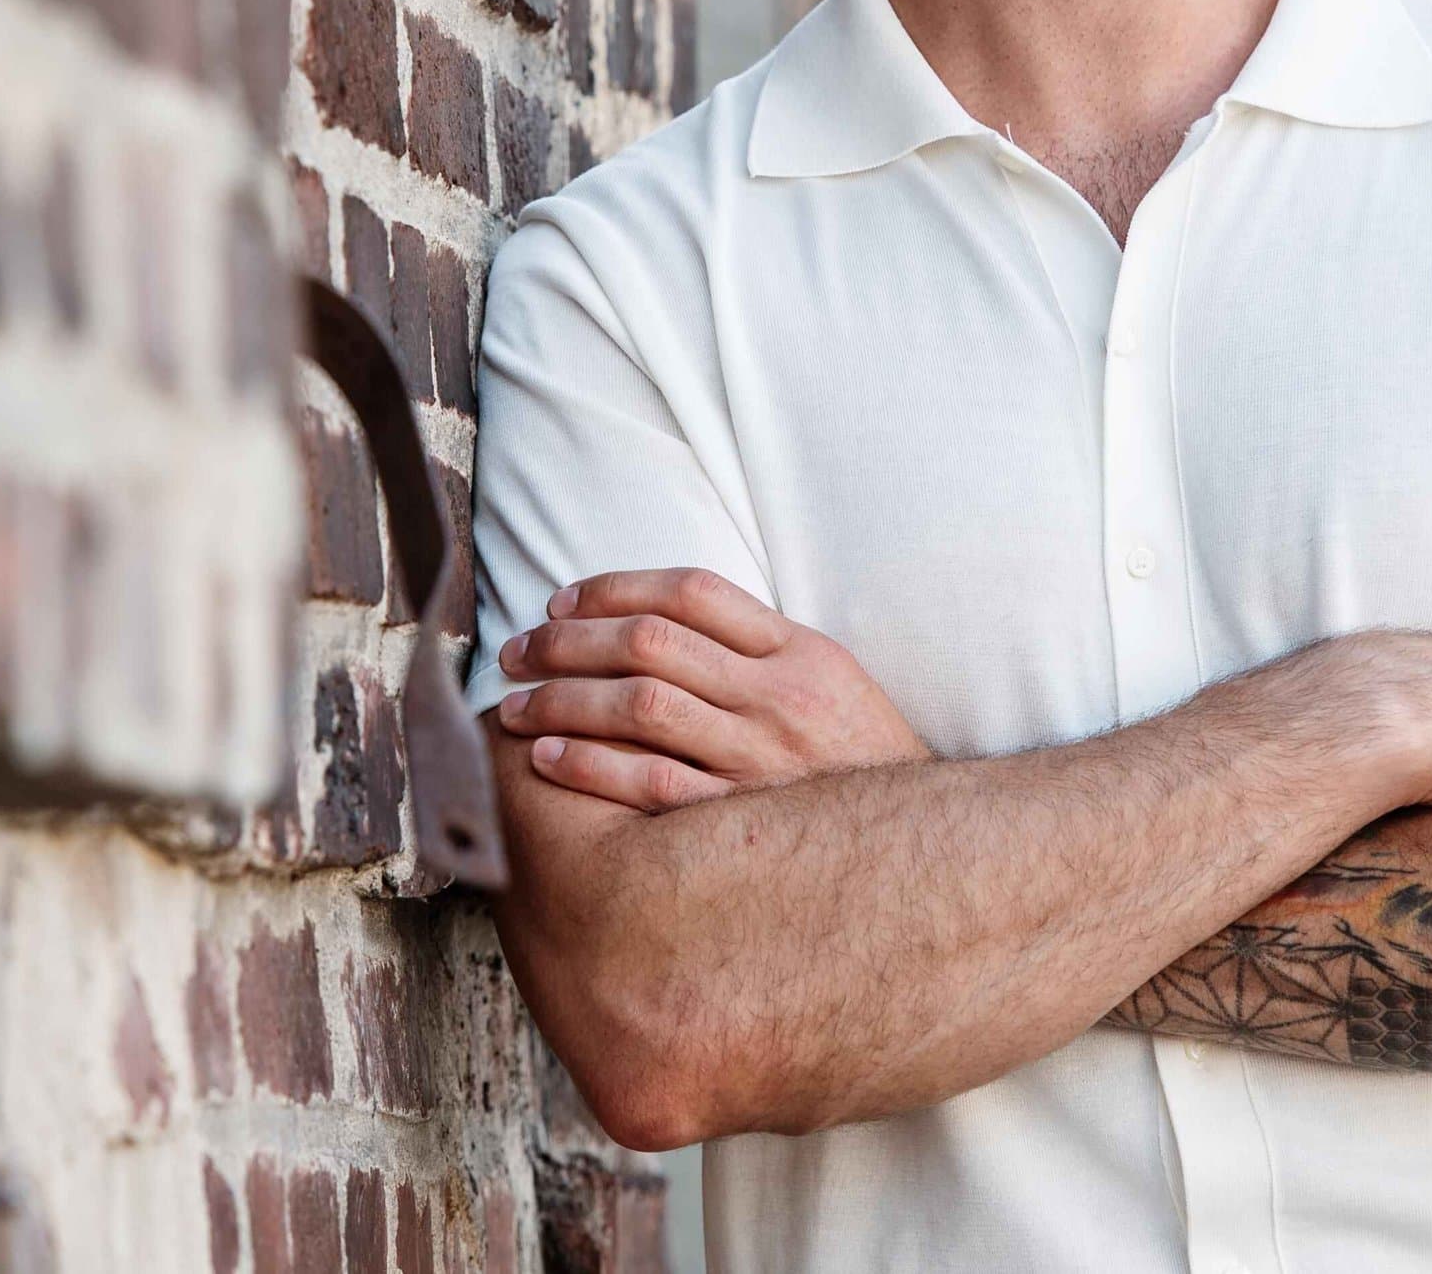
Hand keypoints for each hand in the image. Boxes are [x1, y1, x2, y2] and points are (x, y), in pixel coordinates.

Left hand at [494, 567, 931, 811]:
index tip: (564, 599)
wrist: (917, 844)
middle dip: (571, 641)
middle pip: (654, 643)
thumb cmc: (857, 753)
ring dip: (564, 699)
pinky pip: (651, 784)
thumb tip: (658, 617)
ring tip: (514, 703)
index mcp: (798, 650)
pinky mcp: (739, 818)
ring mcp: (758, 757)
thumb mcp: (828, 677)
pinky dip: (591, 766)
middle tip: (519, 649)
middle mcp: (777, 695)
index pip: (693, 592)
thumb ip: (756, 645)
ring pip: (642, 707)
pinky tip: (548, 756)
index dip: (617, 587)